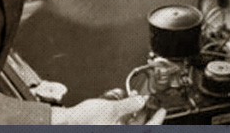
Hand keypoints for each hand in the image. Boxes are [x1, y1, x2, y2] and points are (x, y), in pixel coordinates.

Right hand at [51, 95, 165, 124]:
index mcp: (120, 132)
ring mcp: (112, 130)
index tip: (162, 111)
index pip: (147, 129)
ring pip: (131, 125)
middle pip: (139, 127)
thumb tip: (141, 100)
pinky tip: (127, 105)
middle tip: (151, 102)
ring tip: (138, 99)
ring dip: (136, 113)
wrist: (66, 123)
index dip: (157, 120)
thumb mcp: (110, 109)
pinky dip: (126, 115)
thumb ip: (128, 105)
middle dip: (146, 113)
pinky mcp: (107, 128)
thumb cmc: (83, 120)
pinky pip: (122, 124)